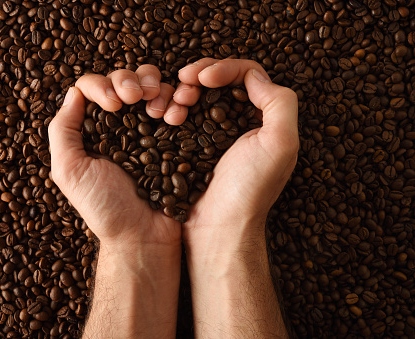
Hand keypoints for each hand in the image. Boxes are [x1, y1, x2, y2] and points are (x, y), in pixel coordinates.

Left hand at [48, 65, 185, 249]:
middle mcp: (122, 124)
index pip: (93, 88)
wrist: (145, 235)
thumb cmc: (104, 208)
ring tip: (155, 107)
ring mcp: (151, 128)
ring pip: (152, 86)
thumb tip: (73, 93)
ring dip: (154, 85)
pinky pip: (177, 106)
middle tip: (134, 97)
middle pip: (124, 80)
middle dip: (129, 80)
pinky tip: (174, 115)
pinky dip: (176, 100)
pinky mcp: (175, 136)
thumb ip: (63, 132)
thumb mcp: (70, 172)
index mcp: (95, 129)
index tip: (112, 104)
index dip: (101, 85)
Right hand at [171, 58, 296, 338]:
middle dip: (199, 76)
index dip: (224, 67)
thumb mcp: (280, 144)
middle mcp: (240, 123)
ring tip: (173, 106)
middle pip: (219, 81)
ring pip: (198, 95)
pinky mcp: (192, 146)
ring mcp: (214, 134)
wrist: (218, 229)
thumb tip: (254, 78)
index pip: (247, 74)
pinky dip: (173, 108)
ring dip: (182, 91)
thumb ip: (280, 103)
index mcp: (263, 119)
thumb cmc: (249, 190)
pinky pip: (182, 115)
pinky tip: (166, 116)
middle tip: (184, 84)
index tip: (203, 77)